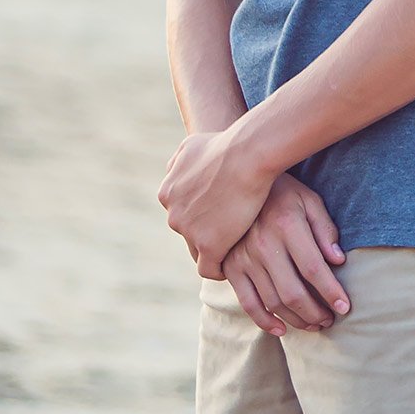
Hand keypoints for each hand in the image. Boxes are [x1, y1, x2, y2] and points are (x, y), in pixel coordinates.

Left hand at [159, 126, 278, 278]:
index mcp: (167, 193)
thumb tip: (175, 167)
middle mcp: (172, 214)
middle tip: (234, 233)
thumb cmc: (228, 144)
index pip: (182, 214)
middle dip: (208, 234)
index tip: (222, 216)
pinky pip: (210, 268)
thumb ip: (180, 160)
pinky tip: (236, 267)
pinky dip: (220, 269)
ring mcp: (189, 231)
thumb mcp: (194, 144)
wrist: (247, 154)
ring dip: (215, 251)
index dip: (203, 216)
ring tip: (239, 251)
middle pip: (190, 233)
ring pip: (199, 251)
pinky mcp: (208, 245)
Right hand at [221, 176, 349, 335]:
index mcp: (286, 226)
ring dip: (296, 319)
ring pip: (272, 301)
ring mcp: (243, 258)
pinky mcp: (229, 267)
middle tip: (331, 320)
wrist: (236, 181)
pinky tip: (282, 330)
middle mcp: (263, 245)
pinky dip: (264, 320)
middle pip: (293, 291)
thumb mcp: (309, 200)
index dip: (331, 292)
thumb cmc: (282, 192)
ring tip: (315, 324)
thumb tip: (339, 260)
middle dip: (316, 312)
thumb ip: (325, 230)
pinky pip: (247, 301)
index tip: (346, 307)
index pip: (314, 269)